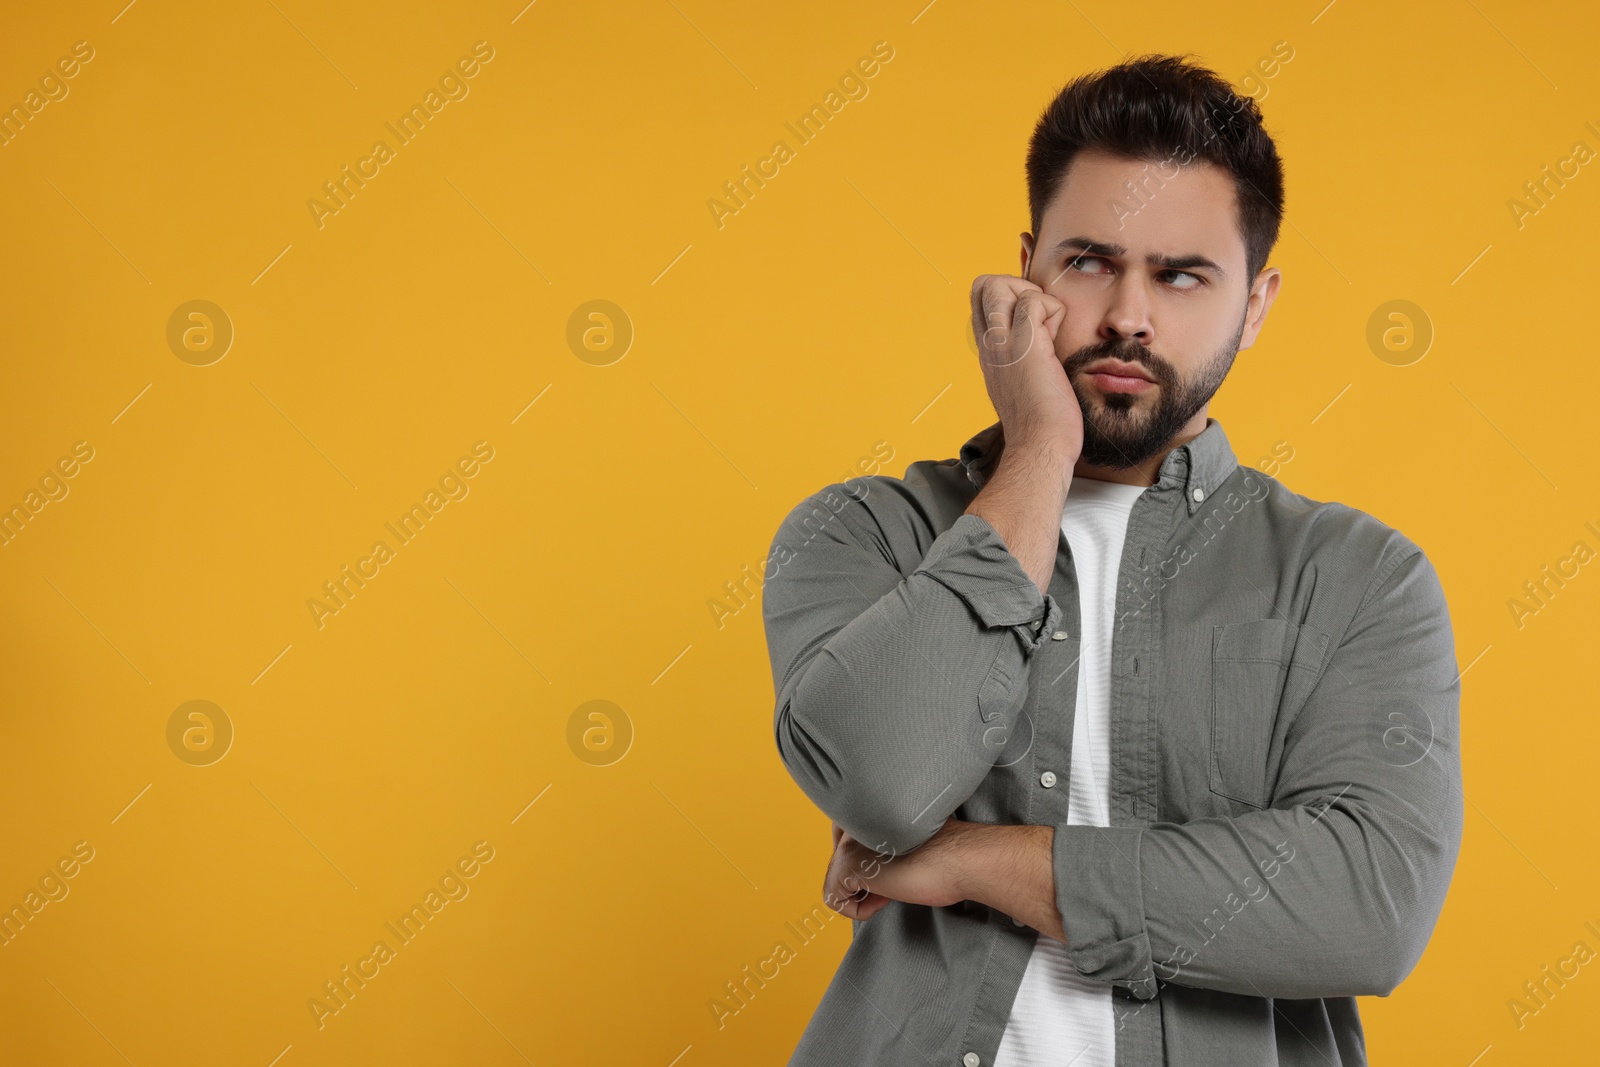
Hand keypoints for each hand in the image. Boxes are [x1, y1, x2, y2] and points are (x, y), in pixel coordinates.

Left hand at [822, 819, 969, 920]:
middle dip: (862, 878)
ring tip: (893, 887)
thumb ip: (879, 841)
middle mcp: (852, 818)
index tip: (892, 865)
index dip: (866, 859)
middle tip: (893, 879)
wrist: (962, 860)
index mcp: (867, 807)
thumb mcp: (905, 841)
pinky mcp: (846, 865)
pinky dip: (860, 910)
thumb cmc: (945, 855)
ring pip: (836, 881)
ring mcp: (846, 840)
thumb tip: (863, 865)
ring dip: (864, 894)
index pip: (842, 836)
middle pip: (839, 859)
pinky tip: (887, 897)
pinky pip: (835, 900)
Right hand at [969, 274, 1082, 470]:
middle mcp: (988, 344)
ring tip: (1047, 327)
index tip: (1031, 320)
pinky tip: (1057, 340)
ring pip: (1000, 283)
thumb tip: (1042, 338)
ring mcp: (1003, 344)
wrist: (1039, 447)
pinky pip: (1035, 301)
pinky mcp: (1026, 347)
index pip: (981, 299)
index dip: (1009, 296)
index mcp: (987, 351)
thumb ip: (1021, 358)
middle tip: (1039, 316)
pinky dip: (1053, 310)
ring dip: (1032, 295)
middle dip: (1016, 285)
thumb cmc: (1039, 423)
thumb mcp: (1020, 383)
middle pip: (983, 284)